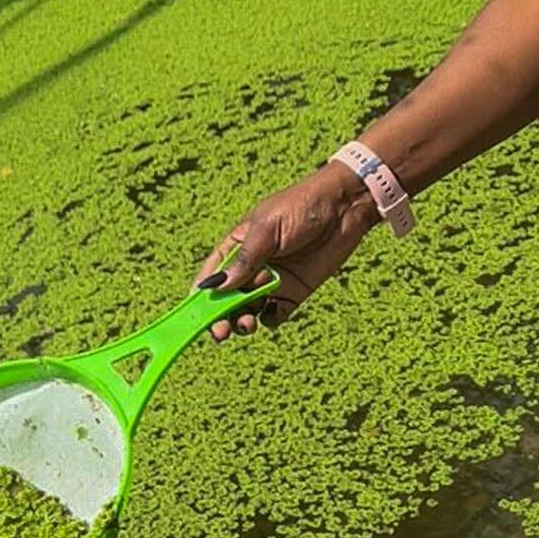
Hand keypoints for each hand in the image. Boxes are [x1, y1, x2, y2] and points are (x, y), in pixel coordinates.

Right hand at [193, 161, 378, 340]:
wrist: (344, 207)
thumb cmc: (301, 206)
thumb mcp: (267, 228)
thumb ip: (244, 259)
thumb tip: (217, 287)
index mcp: (236, 246)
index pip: (212, 275)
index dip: (201, 296)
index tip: (194, 315)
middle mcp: (251, 267)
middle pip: (226, 300)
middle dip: (220, 317)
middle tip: (220, 331)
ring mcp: (272, 281)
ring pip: (248, 310)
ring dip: (243, 321)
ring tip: (248, 323)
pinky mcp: (294, 292)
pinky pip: (275, 314)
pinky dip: (270, 319)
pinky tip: (272, 313)